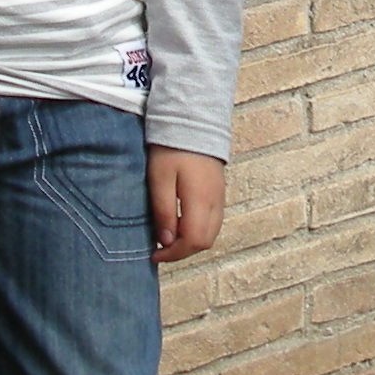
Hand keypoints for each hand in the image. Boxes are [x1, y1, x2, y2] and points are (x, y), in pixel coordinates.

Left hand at [147, 147, 223, 262]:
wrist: (194, 120)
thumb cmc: (173, 148)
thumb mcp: (160, 178)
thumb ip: (164, 211)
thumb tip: (165, 241)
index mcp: (201, 201)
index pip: (194, 242)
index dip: (174, 254)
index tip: (154, 253)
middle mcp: (215, 202)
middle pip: (205, 242)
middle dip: (182, 251)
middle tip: (160, 248)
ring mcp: (220, 197)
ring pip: (211, 233)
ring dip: (191, 241)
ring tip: (169, 236)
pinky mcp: (219, 191)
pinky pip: (213, 220)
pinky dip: (198, 229)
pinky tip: (181, 222)